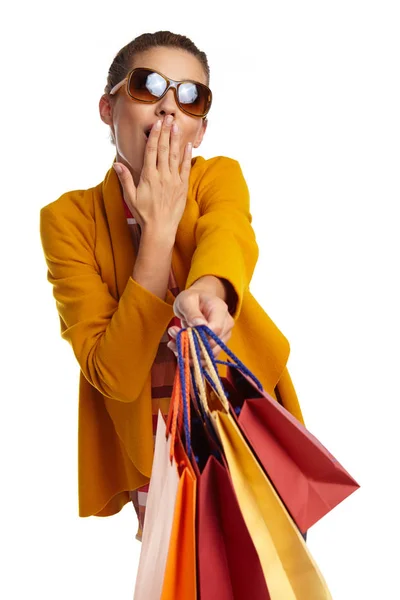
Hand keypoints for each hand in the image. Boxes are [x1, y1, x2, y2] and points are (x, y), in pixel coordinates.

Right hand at [113, 115, 192, 232]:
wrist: (160, 229)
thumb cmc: (144, 214)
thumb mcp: (130, 197)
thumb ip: (125, 178)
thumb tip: (116, 164)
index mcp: (149, 176)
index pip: (151, 151)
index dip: (154, 135)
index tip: (157, 123)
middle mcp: (162, 176)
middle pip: (164, 149)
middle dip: (166, 132)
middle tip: (168, 117)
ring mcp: (174, 180)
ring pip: (175, 155)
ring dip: (176, 139)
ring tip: (176, 125)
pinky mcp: (182, 187)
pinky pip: (185, 168)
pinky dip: (187, 156)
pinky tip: (188, 145)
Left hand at [167, 289, 234, 364]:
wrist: (197, 302)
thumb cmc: (191, 299)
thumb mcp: (186, 300)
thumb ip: (192, 312)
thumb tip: (199, 324)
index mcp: (220, 309)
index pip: (216, 329)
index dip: (200, 336)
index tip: (183, 333)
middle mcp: (226, 324)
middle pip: (212, 344)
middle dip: (190, 344)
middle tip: (172, 333)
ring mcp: (223, 336)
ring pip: (208, 354)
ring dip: (188, 352)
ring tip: (172, 341)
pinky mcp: (217, 346)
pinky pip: (205, 358)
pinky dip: (190, 356)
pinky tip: (178, 348)